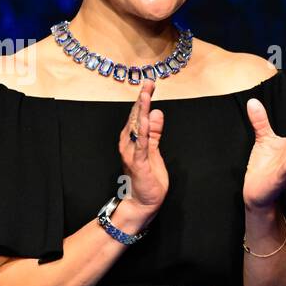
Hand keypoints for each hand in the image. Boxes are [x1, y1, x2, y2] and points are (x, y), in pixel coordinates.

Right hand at [118, 79, 167, 210]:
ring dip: (141, 111)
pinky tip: (147, 120)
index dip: (143, 99)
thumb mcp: (153, 150)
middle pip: (135, 117)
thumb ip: (155, 132)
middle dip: (142, 99)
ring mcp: (132, 153)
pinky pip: (141, 145)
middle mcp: (128, 143)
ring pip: (136, 128)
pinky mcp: (138, 163)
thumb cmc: (147, 178)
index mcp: (132, 139)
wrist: (143, 202)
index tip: (149, 84)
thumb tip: (157, 112)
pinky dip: (144, 132)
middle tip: (148, 83)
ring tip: (146, 95)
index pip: (138, 115)